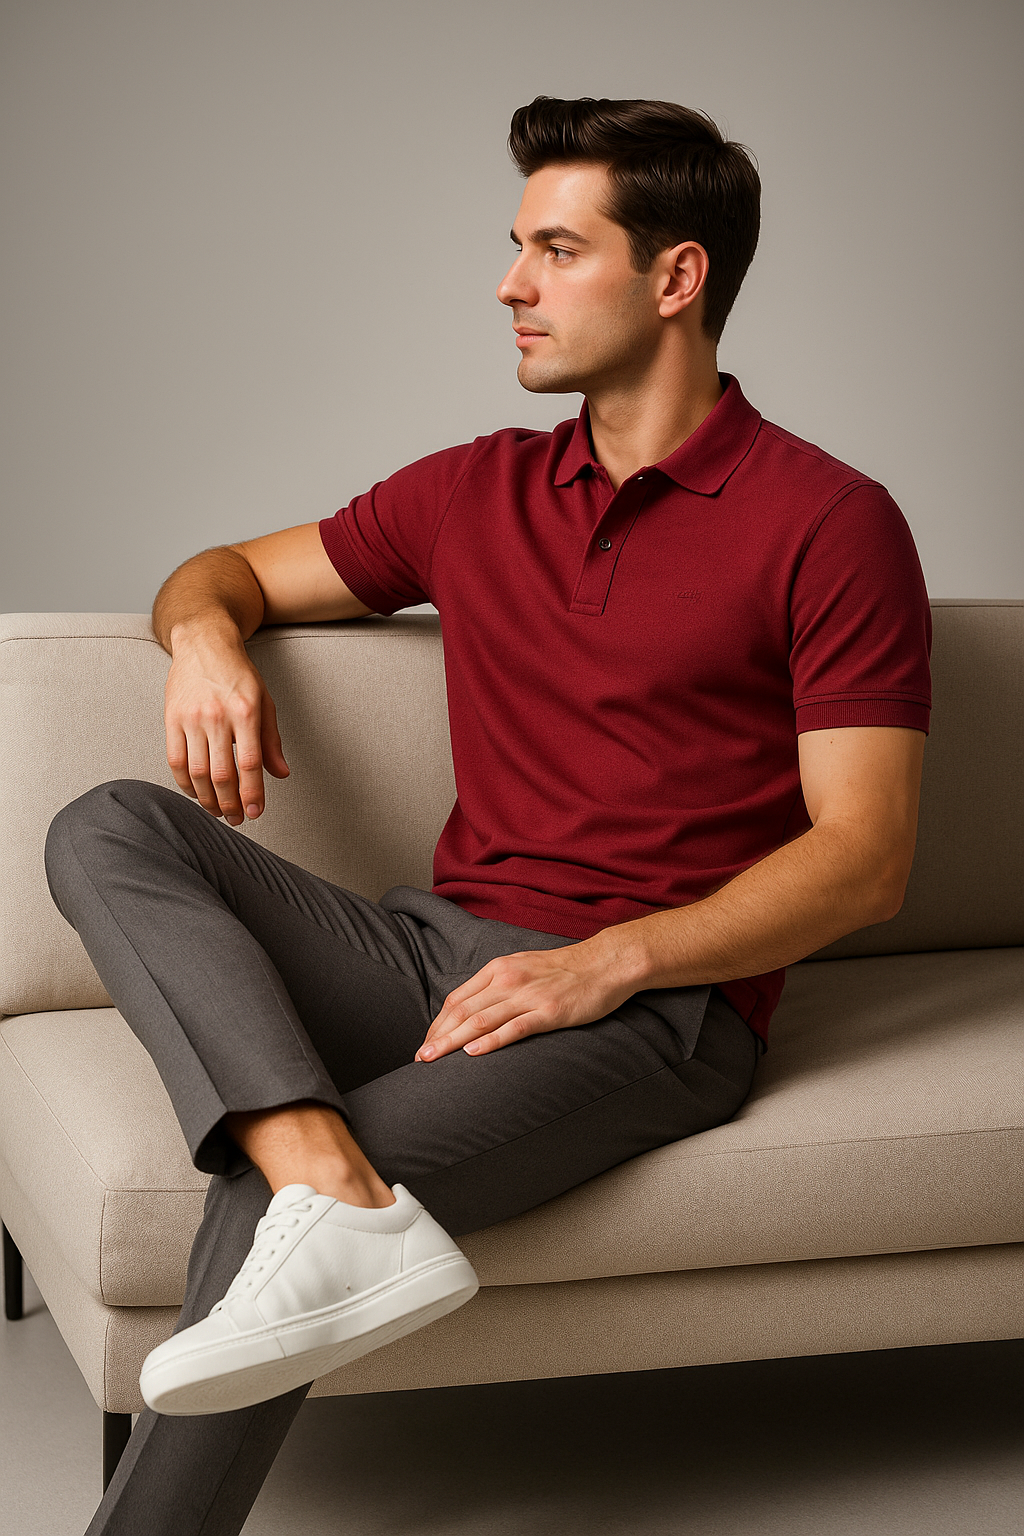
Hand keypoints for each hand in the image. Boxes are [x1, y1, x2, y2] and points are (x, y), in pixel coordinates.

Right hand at [164, 631, 288, 824]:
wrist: (203, 642)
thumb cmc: (238, 673)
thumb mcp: (264, 701)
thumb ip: (272, 740)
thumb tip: (281, 774)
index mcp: (246, 712)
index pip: (250, 763)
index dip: (252, 793)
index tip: (255, 813)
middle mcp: (217, 716)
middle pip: (222, 774)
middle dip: (230, 804)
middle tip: (236, 818)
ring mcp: (191, 718)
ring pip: (197, 772)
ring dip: (207, 799)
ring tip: (218, 811)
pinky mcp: (171, 718)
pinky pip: (176, 760)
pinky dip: (185, 783)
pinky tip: (195, 793)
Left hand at [415, 939, 639, 1060]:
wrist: (605, 963)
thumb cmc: (565, 969)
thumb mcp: (523, 967)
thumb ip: (498, 985)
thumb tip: (473, 1009)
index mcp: (499, 969)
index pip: (457, 998)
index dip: (438, 1023)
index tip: (426, 1043)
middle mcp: (508, 980)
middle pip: (462, 1011)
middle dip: (437, 1036)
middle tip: (420, 1058)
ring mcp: (528, 996)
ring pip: (480, 1021)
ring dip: (452, 1042)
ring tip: (433, 1059)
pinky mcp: (549, 1011)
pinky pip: (513, 1028)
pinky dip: (490, 1041)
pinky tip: (473, 1053)